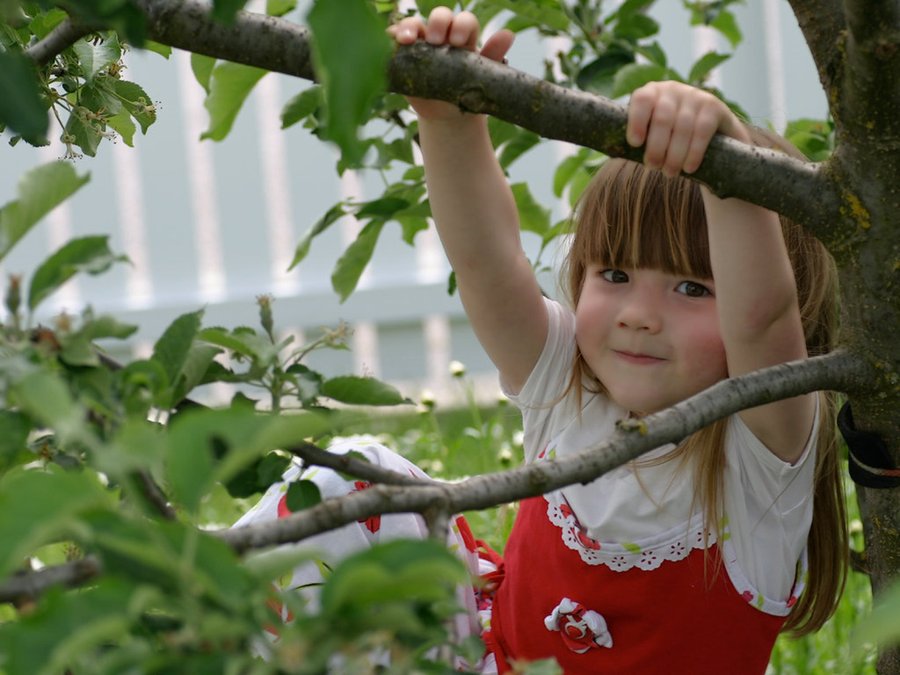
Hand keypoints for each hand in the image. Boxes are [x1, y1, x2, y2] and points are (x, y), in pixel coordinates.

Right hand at [389, 7, 513, 120]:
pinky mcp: (403, 56)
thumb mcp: (481, 77)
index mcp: (464, 38)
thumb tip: (508, 34)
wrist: (448, 115)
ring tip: (406, 39)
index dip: (461, 26)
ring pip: (414, 25)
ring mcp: (421, 44)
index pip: (464, 21)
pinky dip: (390, 38)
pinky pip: (394, 41)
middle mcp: (442, 36)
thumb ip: (493, 55)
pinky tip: (389, 42)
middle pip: (439, 16)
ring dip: (409, 27)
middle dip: (437, 23)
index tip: (456, 42)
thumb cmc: (467, 93)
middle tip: (435, 40)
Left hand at [626, 81, 749, 176]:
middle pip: (662, 118)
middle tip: (653, 167)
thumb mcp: (651, 133)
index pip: (641, 100)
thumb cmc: (669, 138)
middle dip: (656, 147)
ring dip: (674, 155)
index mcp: (652, 93)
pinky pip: (702, 130)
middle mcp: (673, 89)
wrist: (710, 134)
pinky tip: (689, 168)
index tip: (635, 144)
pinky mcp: (714, 106)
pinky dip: (694, 152)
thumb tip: (615, 151)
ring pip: (683, 127)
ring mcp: (695, 95)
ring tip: (669, 173)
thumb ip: (637, 137)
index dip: (636, 121)